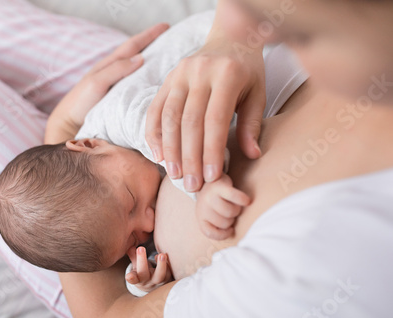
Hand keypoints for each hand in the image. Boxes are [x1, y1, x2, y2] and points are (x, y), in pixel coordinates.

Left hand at [45, 23, 169, 143]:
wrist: (69, 123)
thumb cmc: (81, 103)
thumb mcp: (97, 83)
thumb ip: (116, 70)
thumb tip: (141, 58)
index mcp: (108, 65)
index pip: (132, 45)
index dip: (149, 35)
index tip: (165, 26)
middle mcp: (112, 71)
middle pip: (135, 52)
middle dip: (151, 43)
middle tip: (169, 37)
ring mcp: (114, 83)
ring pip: (134, 66)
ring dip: (149, 58)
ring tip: (165, 55)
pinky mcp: (115, 96)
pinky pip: (134, 80)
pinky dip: (144, 74)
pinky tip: (151, 78)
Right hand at [126, 246, 172, 292]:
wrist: (155, 285)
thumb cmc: (144, 273)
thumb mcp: (137, 267)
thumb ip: (133, 257)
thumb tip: (130, 247)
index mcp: (138, 278)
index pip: (133, 279)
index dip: (131, 278)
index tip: (128, 276)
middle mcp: (147, 280)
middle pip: (144, 274)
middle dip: (142, 261)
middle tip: (141, 247)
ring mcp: (158, 281)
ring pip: (160, 276)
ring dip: (161, 265)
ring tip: (161, 254)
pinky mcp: (168, 278)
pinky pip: (169, 273)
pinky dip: (168, 264)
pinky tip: (166, 255)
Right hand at [145, 29, 265, 191]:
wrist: (229, 37)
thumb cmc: (247, 71)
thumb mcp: (258, 93)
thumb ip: (252, 124)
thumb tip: (252, 155)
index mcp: (227, 74)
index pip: (215, 120)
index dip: (211, 150)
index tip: (211, 177)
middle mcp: (199, 71)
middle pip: (189, 121)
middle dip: (189, 156)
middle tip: (191, 184)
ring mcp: (180, 73)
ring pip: (169, 116)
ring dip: (170, 149)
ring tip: (175, 174)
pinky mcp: (167, 78)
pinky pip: (155, 108)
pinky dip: (153, 133)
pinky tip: (157, 154)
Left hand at [196, 173, 249, 239]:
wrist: (211, 176)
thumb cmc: (216, 200)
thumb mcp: (212, 215)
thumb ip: (217, 226)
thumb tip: (232, 233)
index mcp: (200, 216)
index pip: (210, 232)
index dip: (223, 233)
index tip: (230, 229)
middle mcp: (201, 207)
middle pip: (225, 223)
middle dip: (231, 218)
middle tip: (230, 209)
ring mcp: (209, 196)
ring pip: (231, 212)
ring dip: (237, 209)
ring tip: (234, 203)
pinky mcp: (219, 186)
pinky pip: (234, 197)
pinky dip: (242, 199)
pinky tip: (247, 200)